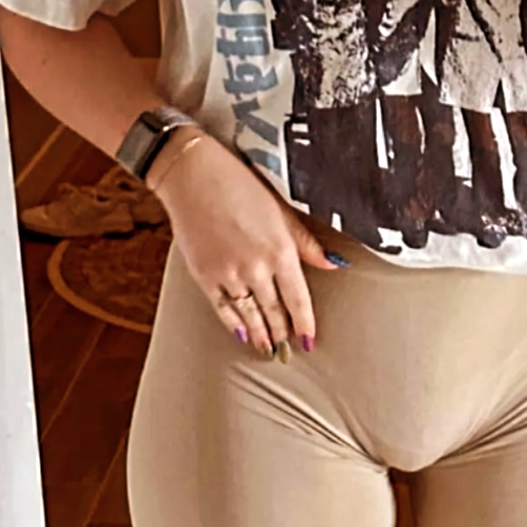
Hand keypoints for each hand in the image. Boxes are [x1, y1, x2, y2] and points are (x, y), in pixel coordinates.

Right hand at [150, 130, 340, 354]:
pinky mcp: (204, 275)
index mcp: (280, 249)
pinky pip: (223, 308)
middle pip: (274, 310)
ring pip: (250, 313)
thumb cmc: (240, 184)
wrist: (193, 174)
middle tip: (290, 352)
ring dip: (261, 334)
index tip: (309, 341)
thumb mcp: (280, 209)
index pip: (298, 298)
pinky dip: (233, 324)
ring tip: (269, 350)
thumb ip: (305, 242)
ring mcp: (228, 274)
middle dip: (284, 333)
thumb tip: (333, 264)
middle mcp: (256, 267)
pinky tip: (241, 335)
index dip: (305, 323)